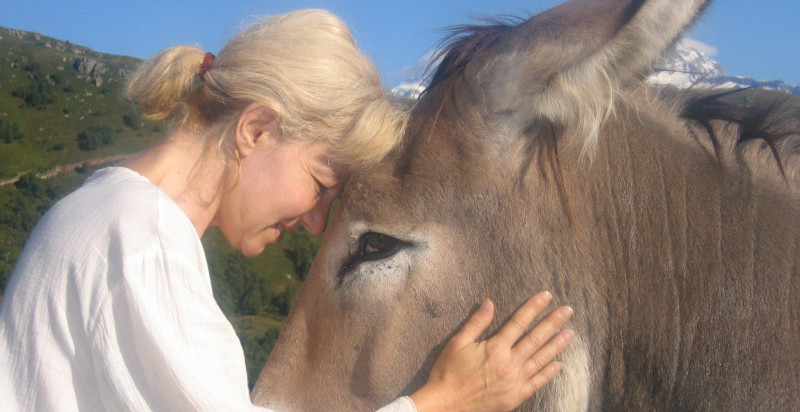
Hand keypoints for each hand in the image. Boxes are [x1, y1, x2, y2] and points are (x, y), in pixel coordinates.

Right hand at [409, 291, 573, 411]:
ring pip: (541, 359)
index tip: (546, 296)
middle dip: (553, 323)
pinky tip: (558, 364)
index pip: (519, 322)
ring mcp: (514, 381)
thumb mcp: (458, 343)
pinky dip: (548, 373)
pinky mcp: (514, 397)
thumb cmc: (448, 373)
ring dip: (556, 345)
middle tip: (568, 311)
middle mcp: (509, 363)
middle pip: (536, 338)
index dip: (534, 307)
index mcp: (495, 348)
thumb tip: (489, 302)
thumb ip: (477, 322)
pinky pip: (536, 383)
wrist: (446, 405)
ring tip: (570, 333)